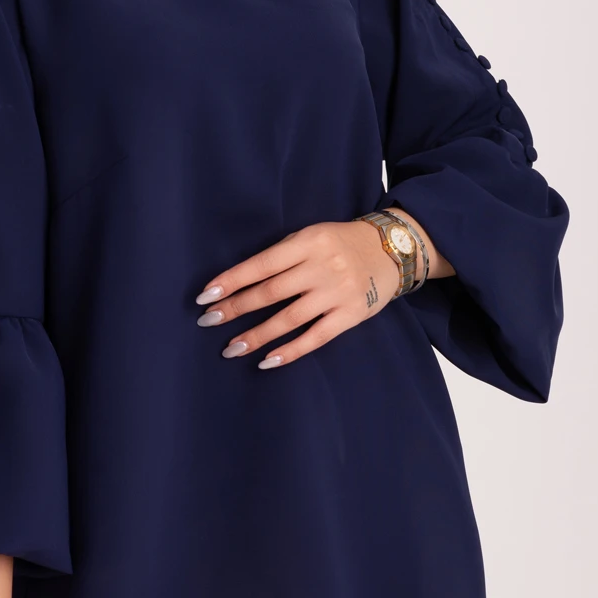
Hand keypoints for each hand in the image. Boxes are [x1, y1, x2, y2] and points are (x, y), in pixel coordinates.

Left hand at [194, 218, 403, 369]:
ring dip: (256, 336)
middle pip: (270, 292)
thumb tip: (240, 283)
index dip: (232, 281)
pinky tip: (266, 361)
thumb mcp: (311, 236)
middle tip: (208, 322)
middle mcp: (322, 267)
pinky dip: (290, 351)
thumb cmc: (339, 243)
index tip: (205, 296)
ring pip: (289, 319)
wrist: (391, 251)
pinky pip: (315, 338)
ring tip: (231, 348)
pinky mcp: (351, 315)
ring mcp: (337, 293)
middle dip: (235, 308)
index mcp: (307, 242)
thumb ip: (283, 255)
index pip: (261, 264)